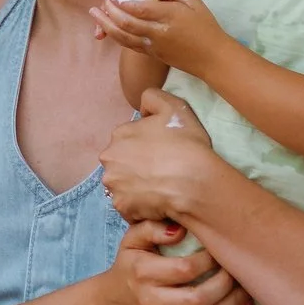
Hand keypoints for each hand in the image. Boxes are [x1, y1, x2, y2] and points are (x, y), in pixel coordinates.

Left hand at [85, 0, 217, 67]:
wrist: (212, 59)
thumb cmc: (206, 27)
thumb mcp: (195, 2)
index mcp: (171, 16)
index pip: (140, 8)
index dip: (122, 1)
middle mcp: (159, 32)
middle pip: (127, 22)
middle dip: (109, 10)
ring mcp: (153, 46)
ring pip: (123, 36)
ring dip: (106, 24)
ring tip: (94, 13)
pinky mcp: (151, 54)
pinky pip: (128, 45)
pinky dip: (115, 35)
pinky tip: (106, 27)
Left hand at [98, 87, 215, 227]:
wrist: (194, 181)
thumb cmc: (186, 143)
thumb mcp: (174, 106)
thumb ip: (152, 97)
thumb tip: (141, 109)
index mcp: (119, 134)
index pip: (128, 141)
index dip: (146, 148)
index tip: (161, 154)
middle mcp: (109, 159)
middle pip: (121, 164)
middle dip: (136, 168)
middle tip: (160, 172)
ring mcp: (113, 185)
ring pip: (123, 185)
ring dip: (136, 187)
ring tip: (159, 188)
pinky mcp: (122, 207)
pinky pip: (129, 206)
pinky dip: (140, 206)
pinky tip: (157, 201)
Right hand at [108, 217, 255, 304]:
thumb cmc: (128, 267)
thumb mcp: (131, 241)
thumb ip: (153, 228)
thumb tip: (181, 229)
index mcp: (142, 274)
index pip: (184, 269)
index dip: (209, 260)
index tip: (220, 249)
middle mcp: (152, 302)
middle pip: (198, 300)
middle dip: (226, 284)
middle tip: (238, 269)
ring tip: (247, 288)